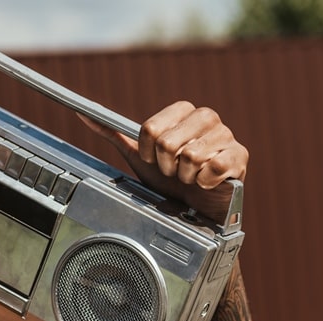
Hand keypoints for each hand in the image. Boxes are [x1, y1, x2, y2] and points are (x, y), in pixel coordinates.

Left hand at [81, 101, 248, 223]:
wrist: (195, 208)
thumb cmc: (168, 180)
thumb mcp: (139, 156)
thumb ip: (114, 134)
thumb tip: (83, 114)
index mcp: (183, 111)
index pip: (151, 128)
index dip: (148, 152)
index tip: (155, 161)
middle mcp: (206, 117)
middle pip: (168, 142)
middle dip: (165, 166)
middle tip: (174, 173)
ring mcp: (226, 135)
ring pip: (190, 157)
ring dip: (185, 177)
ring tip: (190, 178)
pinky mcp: (239, 156)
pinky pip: (212, 168)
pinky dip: (204, 183)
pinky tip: (207, 183)